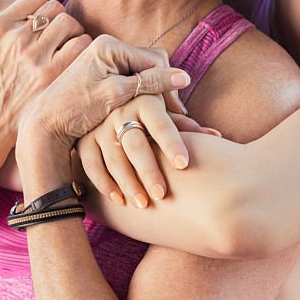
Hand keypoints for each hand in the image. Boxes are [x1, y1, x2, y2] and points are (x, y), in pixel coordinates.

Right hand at [0, 0, 89, 168]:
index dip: (43, 9)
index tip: (44, 24)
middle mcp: (15, 39)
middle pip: (55, 9)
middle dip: (60, 20)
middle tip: (60, 35)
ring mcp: (35, 58)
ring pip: (70, 24)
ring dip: (74, 33)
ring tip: (69, 46)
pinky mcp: (53, 76)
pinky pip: (81, 46)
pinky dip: (84, 49)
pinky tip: (77, 60)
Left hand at [15, 34, 192, 162]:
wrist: (44, 124)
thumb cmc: (76, 110)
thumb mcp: (116, 96)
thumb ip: (150, 83)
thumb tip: (184, 78)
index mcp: (110, 46)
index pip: (155, 61)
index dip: (168, 85)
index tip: (177, 112)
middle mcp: (108, 47)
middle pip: (151, 64)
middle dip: (163, 88)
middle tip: (173, 115)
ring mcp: (105, 60)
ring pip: (143, 73)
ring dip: (153, 93)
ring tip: (161, 116)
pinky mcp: (103, 73)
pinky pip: (132, 80)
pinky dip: (141, 95)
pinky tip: (145, 112)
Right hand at [78, 95, 220, 206]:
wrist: (108, 95)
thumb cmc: (147, 108)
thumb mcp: (164, 109)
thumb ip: (185, 124)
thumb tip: (216, 136)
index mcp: (145, 101)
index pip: (161, 124)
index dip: (172, 144)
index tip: (184, 164)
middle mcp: (119, 112)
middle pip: (135, 145)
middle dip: (148, 171)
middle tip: (162, 194)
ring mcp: (98, 127)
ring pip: (113, 158)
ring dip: (127, 183)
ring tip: (143, 204)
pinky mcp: (83, 141)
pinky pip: (91, 165)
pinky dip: (104, 183)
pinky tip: (119, 200)